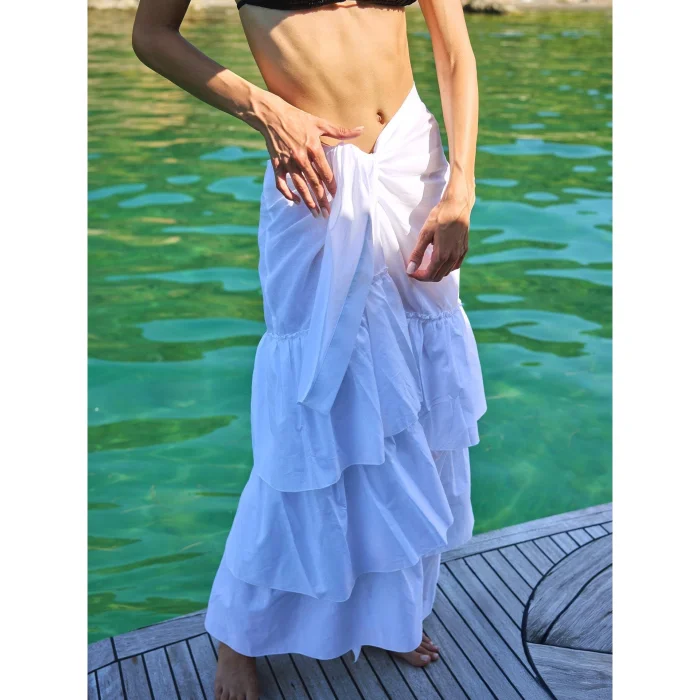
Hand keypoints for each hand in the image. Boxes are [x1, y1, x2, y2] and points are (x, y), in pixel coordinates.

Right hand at [253, 93, 363, 217]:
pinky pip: (281, 184)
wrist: (271, 115)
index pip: (325, 172)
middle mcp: (300, 157)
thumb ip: (341, 131)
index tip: (336, 196)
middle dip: (321, 199)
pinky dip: (288, 193)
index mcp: (313, 147)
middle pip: (314, 182)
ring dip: (308, 201)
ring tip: (315, 213)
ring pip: (299, 186)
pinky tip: (296, 201)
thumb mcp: (320, 123)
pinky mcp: (276, 164)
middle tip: (328, 213)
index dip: (331, 186)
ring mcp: (287, 162)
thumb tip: (361, 129)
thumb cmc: (297, 118)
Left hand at [406, 190, 474, 281]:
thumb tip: (410, 270)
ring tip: (426, 265)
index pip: (429, 275)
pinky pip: (455, 265)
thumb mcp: (425, 234)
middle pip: (438, 276)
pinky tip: (440, 261)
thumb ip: (417, 254)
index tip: (411, 272)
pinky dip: (446, 268)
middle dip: (426, 276)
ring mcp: (460, 254)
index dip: (418, 276)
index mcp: (442, 255)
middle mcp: (452, 258)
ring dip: (436, 272)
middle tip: (416, 269)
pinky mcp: (464, 249)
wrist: (457, 205)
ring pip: (447, 272)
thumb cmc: (439, 217)